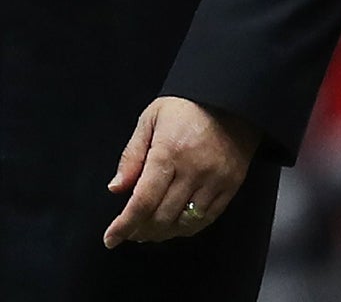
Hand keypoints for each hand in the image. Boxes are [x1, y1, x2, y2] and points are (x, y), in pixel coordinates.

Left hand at [103, 96, 259, 247]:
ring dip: (162, 233)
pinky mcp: (230, 188)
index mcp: (167, 153)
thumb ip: (132, 155)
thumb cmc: (184, 108)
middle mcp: (192, 172)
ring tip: (147, 232)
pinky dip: (186, 229)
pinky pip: (207, 219)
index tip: (110, 238)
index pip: (143, 200)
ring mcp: (214, 182)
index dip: (125, 224)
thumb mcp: (149, 120)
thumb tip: (116, 188)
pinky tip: (173, 227)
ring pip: (185, 223)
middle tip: (128, 232)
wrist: (229, 102)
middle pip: (162, 217)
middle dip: (140, 230)